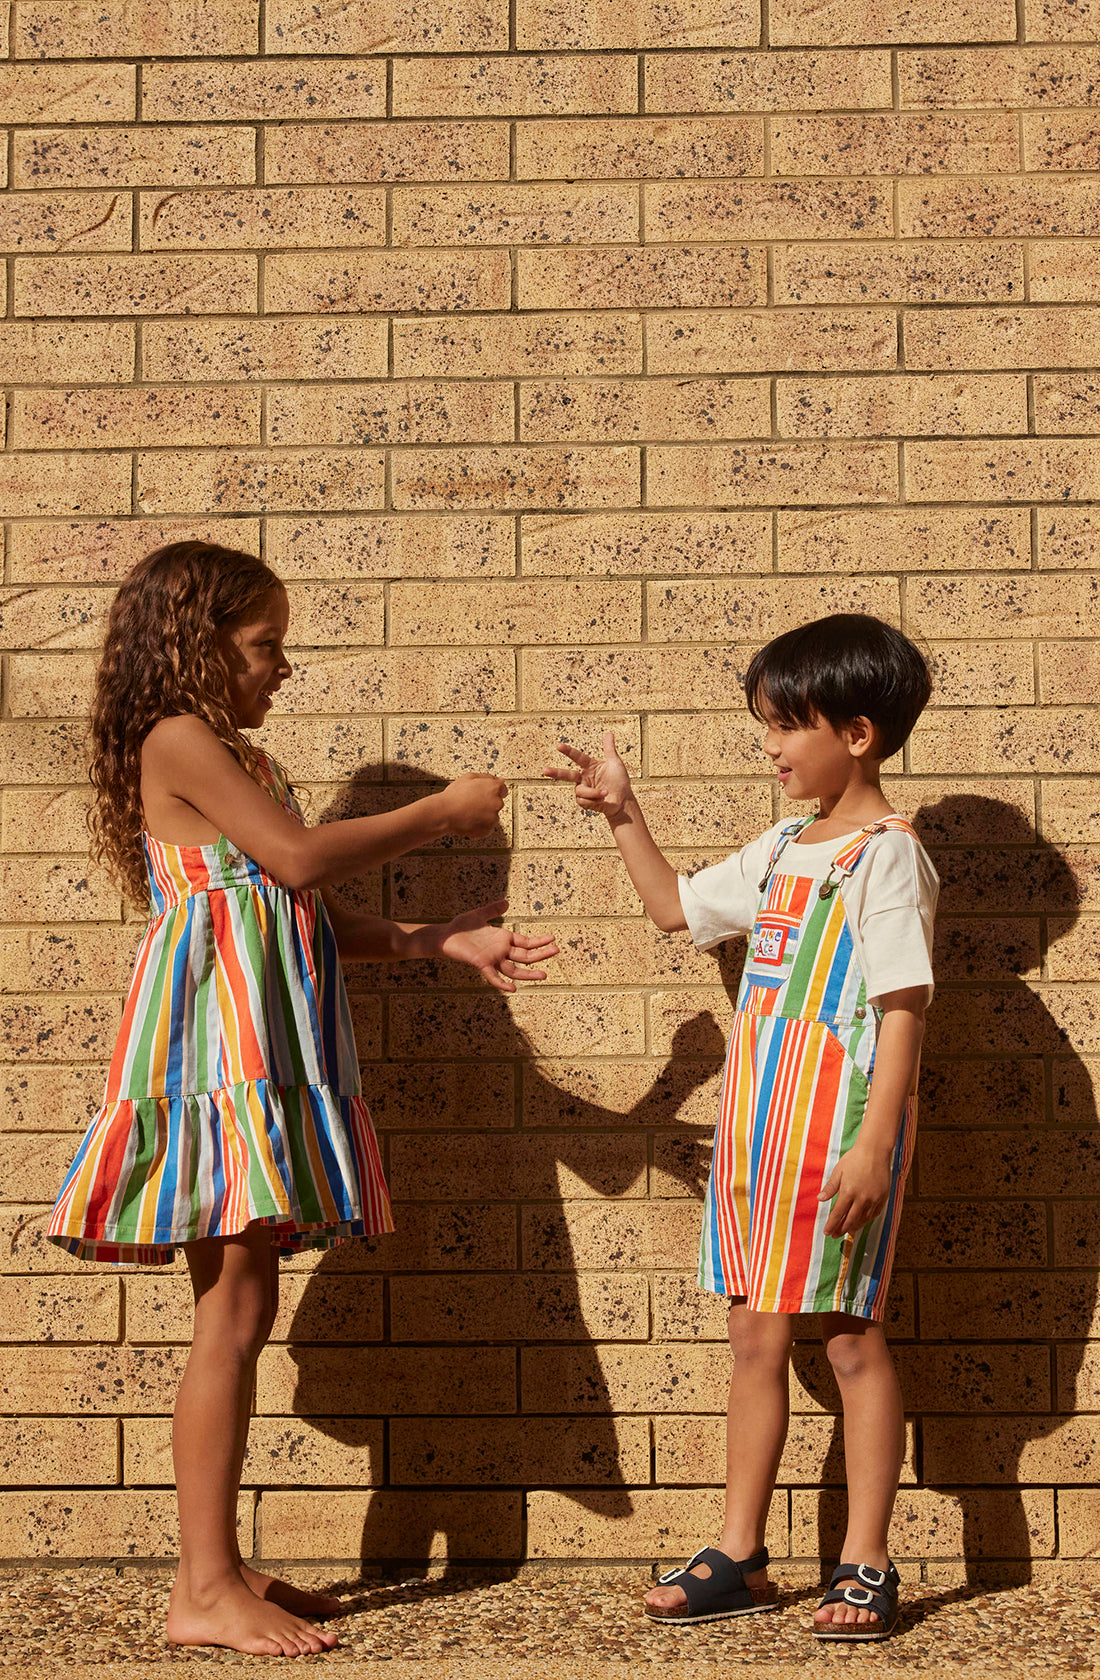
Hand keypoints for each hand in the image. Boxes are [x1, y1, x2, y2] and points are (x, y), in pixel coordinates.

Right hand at [438, 773, 506, 837]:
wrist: (445, 813)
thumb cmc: (455, 795)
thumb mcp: (469, 777)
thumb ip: (487, 777)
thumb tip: (498, 779)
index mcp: (494, 788)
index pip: (503, 789)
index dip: (494, 791)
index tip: (487, 794)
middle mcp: (497, 803)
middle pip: (497, 803)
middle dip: (487, 803)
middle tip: (472, 803)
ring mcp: (493, 818)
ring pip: (491, 816)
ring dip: (483, 815)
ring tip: (468, 812)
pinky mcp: (487, 829)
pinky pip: (486, 827)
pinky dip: (479, 825)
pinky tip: (469, 820)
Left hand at [438, 899, 558, 992]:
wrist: (445, 936)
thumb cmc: (460, 927)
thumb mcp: (479, 915)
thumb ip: (493, 910)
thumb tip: (506, 902)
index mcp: (503, 939)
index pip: (525, 942)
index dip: (539, 941)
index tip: (553, 938)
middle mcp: (500, 951)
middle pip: (524, 955)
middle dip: (541, 954)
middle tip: (556, 951)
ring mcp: (492, 959)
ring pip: (514, 969)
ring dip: (529, 973)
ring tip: (543, 975)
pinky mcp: (480, 963)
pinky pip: (493, 976)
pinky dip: (502, 983)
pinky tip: (513, 988)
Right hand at [542, 731, 632, 816]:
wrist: (623, 801)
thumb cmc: (620, 782)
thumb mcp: (615, 763)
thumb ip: (609, 749)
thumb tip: (609, 733)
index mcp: (590, 766)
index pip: (577, 757)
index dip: (568, 752)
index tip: (558, 746)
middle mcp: (584, 777)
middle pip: (567, 775)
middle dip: (555, 773)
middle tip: (544, 771)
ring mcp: (583, 790)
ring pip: (579, 790)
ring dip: (593, 792)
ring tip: (605, 793)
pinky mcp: (584, 802)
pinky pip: (582, 800)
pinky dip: (593, 800)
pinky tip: (602, 800)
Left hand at [818, 1140, 892, 1237]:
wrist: (875, 1151)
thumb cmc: (854, 1159)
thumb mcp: (839, 1171)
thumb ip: (830, 1187)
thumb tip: (820, 1199)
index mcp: (848, 1191)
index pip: (838, 1213)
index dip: (832, 1225)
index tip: (827, 1232)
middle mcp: (862, 1198)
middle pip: (850, 1220)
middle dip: (841, 1229)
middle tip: (834, 1235)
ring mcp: (873, 1199)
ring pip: (863, 1219)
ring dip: (854, 1227)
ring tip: (846, 1231)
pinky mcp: (882, 1197)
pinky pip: (874, 1214)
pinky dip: (866, 1220)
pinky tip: (861, 1222)